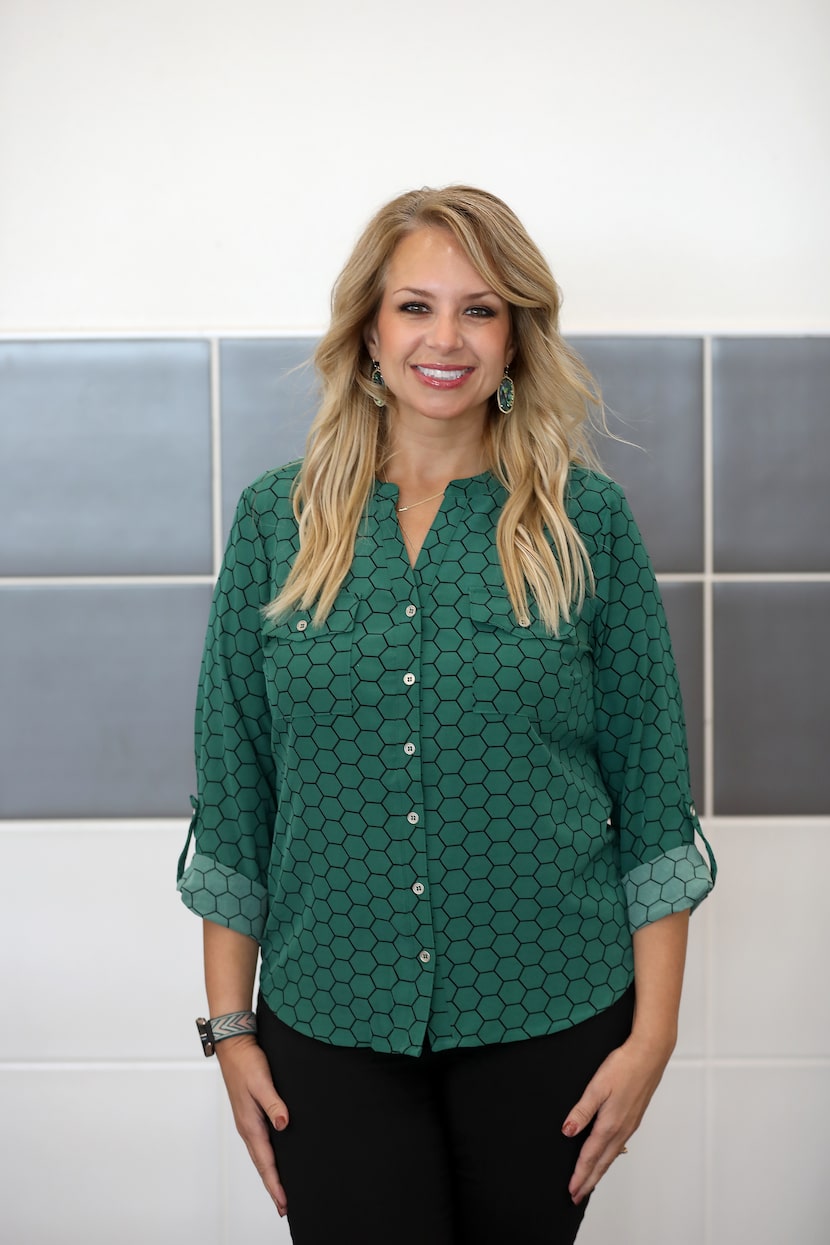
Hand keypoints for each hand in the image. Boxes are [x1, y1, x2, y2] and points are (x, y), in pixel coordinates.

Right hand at [215, 1034, 289, 1214]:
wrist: (234, 1045)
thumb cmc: (247, 1062)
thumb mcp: (262, 1081)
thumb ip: (274, 1103)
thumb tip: (283, 1124)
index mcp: (250, 1124)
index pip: (265, 1161)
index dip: (275, 1183)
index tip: (284, 1202)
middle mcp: (247, 1127)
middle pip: (261, 1164)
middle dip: (272, 1186)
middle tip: (283, 1206)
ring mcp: (247, 1121)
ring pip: (260, 1155)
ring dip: (269, 1173)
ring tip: (279, 1190)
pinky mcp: (250, 1114)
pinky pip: (259, 1143)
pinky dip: (267, 1157)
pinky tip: (274, 1158)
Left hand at [561, 1036, 671, 1204]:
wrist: (649, 1055)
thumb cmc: (623, 1067)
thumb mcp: (596, 1087)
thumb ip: (582, 1111)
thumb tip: (567, 1132)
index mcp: (610, 1124)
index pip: (590, 1157)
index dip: (579, 1175)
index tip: (571, 1191)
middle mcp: (621, 1129)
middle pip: (602, 1162)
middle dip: (589, 1181)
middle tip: (577, 1195)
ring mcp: (629, 1125)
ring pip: (611, 1155)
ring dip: (599, 1171)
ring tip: (589, 1182)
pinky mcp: (633, 1118)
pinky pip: (618, 1145)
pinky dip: (609, 1157)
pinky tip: (606, 1155)